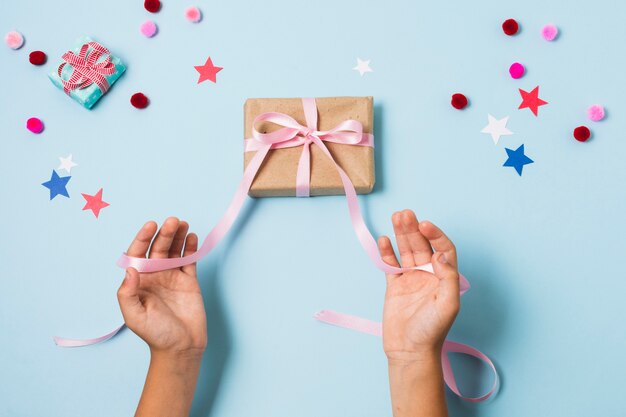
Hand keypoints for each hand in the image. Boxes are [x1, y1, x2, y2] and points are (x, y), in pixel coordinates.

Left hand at [117, 217, 206, 356]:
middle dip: (165, 233)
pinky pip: (189, 259)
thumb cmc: (155, 334)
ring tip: (184, 223)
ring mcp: (172, 276)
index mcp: (139, 280)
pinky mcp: (189, 280)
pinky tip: (192, 237)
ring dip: (178, 236)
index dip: (143, 238)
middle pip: (158, 247)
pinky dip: (191, 247)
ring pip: (174, 250)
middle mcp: (155, 274)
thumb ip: (127, 293)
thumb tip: (131, 268)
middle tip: (173, 221)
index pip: (139, 253)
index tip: (151, 225)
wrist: (181, 347)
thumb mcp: (134, 316)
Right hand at [378, 210, 459, 362]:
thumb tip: (441, 255)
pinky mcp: (395, 286)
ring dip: (401, 234)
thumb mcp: (448, 305)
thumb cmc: (432, 331)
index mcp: (444, 278)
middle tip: (405, 213)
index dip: (435, 235)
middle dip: (414, 229)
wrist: (410, 351)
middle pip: (422, 245)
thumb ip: (448, 278)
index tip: (424, 225)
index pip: (443, 249)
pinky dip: (387, 252)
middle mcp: (429, 275)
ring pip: (406, 251)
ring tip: (396, 217)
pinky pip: (391, 264)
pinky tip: (384, 240)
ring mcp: (411, 279)